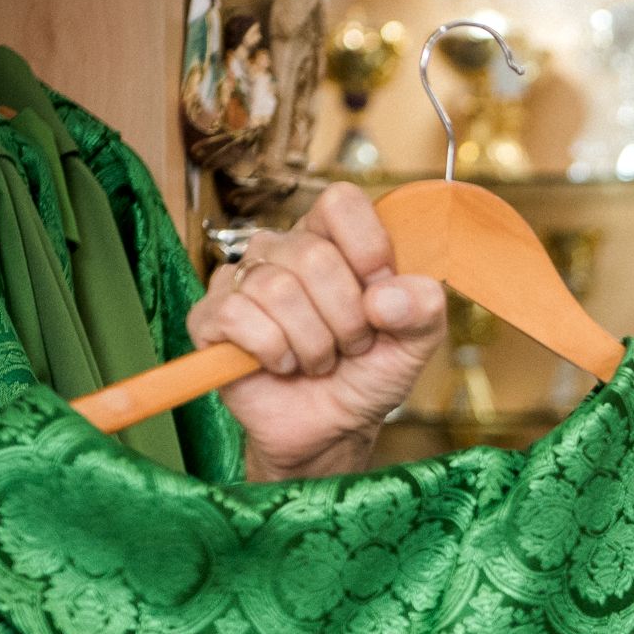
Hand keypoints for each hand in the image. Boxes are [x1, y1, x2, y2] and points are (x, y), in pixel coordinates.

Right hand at [186, 183, 447, 480]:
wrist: (331, 430)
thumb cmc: (367, 375)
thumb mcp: (414, 343)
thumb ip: (423, 310)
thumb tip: (387, 296)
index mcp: (332, 239)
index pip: (340, 202)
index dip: (367, 250)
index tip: (380, 299)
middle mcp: (282, 249)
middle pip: (313, 256)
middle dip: (345, 319)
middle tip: (350, 346)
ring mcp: (242, 280)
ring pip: (277, 289)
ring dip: (312, 343)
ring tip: (319, 360)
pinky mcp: (210, 317)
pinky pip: (237, 316)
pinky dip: (273, 351)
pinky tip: (284, 365)